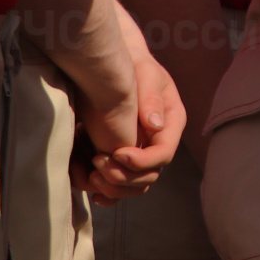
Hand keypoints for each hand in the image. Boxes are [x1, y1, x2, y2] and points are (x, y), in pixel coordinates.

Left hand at [78, 40, 185, 201]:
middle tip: (97, 161)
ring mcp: (141, 154)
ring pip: (134, 187)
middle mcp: (158, 144)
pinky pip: (119, 188)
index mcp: (171, 124)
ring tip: (90, 174)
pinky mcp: (122, 160)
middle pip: (148, 177)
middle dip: (123, 176)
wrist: (117, 66)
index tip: (117, 152)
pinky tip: (89, 185)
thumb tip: (155, 126)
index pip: (163, 155)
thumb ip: (151, 98)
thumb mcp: (146, 74)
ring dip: (112, 188)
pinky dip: (105, 193)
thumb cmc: (135, 67)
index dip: (141, 161)